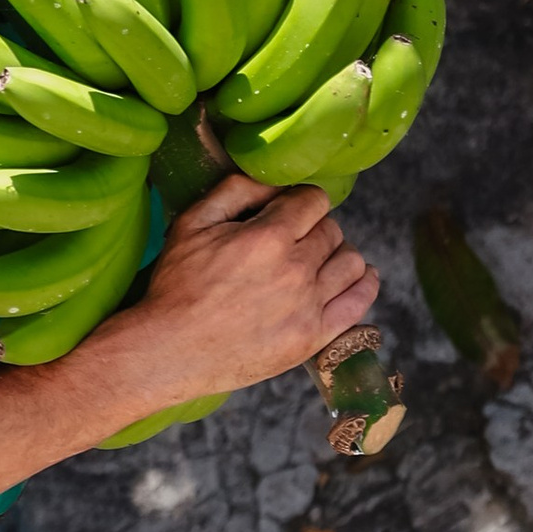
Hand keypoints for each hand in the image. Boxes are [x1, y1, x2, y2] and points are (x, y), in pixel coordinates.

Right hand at [121, 175, 378, 406]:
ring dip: (338, 254)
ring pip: (351, 263)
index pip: (314, 200)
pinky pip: (359, 303)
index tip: (289, 211)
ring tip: (318, 260)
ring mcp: (308, 307)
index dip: (300, 201)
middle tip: (293, 240)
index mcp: (268, 237)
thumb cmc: (175, 286)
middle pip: (333, 231)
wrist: (169, 351)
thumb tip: (272, 180)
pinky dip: (363, 284)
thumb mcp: (191, 223)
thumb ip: (235, 190)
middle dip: (315, 228)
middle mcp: (296, 270)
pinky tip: (354, 278)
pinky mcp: (313, 338)